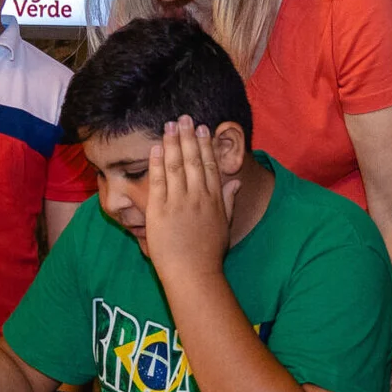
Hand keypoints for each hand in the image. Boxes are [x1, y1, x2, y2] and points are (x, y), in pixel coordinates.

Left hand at [143, 117, 240, 282]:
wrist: (193, 273)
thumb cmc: (209, 254)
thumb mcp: (225, 225)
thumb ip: (229, 201)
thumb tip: (235, 183)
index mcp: (214, 199)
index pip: (209, 165)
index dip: (205, 145)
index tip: (202, 128)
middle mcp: (198, 197)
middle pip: (193, 159)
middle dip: (188, 136)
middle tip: (183, 117)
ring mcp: (179, 202)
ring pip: (176, 165)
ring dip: (172, 142)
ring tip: (169, 125)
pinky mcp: (160, 210)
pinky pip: (158, 181)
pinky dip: (158, 162)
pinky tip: (157, 147)